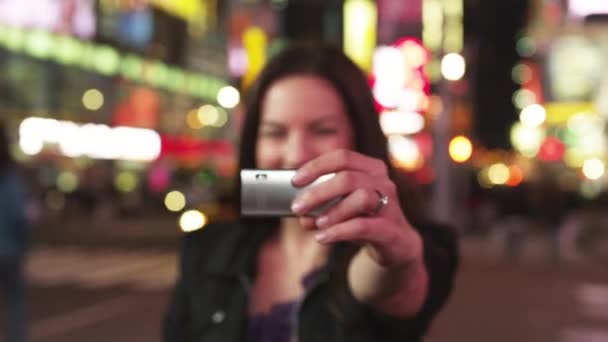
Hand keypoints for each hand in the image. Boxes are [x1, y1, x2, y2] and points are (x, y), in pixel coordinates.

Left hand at [290, 149, 422, 266]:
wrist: (394, 245)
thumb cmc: (364, 218)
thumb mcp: (341, 208)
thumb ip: (320, 208)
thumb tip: (301, 214)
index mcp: (370, 168)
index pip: (342, 157)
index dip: (316, 167)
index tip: (295, 181)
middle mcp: (383, 182)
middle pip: (348, 177)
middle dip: (318, 192)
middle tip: (297, 207)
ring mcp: (390, 205)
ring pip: (361, 198)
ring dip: (333, 211)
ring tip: (316, 223)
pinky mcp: (390, 229)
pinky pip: (364, 226)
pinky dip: (339, 231)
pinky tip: (323, 237)